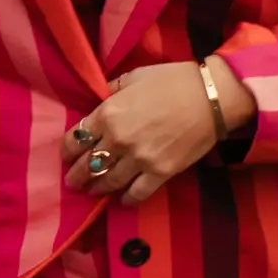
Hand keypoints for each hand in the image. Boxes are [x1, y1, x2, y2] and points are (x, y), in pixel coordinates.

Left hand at [61, 60, 242, 205]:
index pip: (76, 139)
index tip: (67, 156)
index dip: (67, 151)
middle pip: (88, 165)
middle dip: (76, 176)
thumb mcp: (133, 77)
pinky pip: (137, 193)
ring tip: (93, 191)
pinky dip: (127, 199)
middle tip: (73, 182)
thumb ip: (112, 91)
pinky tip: (122, 200)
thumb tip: (100, 102)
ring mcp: (139, 158)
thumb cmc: (172, 80)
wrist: (211, 97)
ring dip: (97, 189)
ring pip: (109, 182)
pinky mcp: (160, 172)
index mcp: (108, 113)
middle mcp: (118, 139)